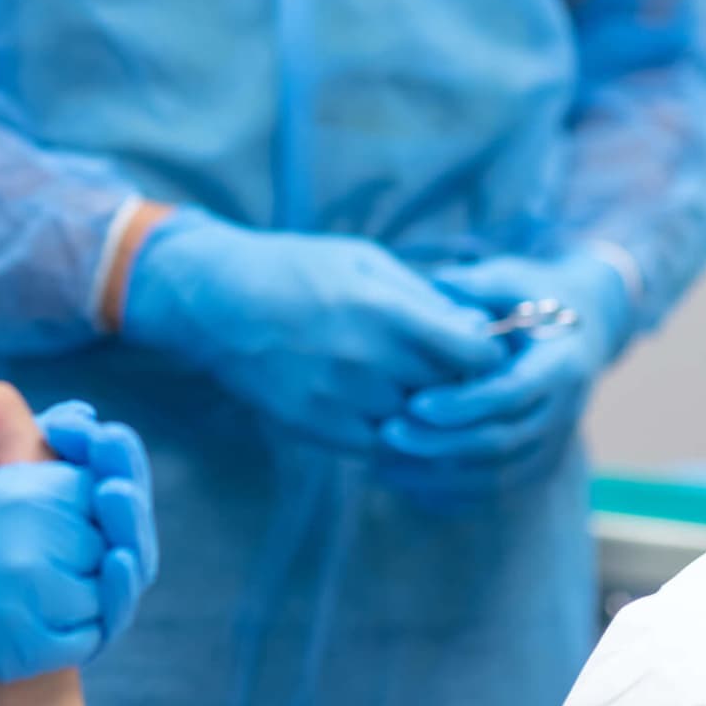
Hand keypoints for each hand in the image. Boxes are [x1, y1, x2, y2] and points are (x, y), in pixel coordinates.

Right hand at [119, 209, 505, 451]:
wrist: (218, 302)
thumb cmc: (296, 269)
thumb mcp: (364, 260)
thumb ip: (423, 296)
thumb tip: (477, 328)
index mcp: (383, 309)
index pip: (472, 353)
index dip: (487, 354)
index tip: (481, 349)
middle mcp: (365, 359)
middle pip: (449, 391)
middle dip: (456, 381)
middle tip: (448, 367)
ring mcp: (339, 399)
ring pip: (416, 422)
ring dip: (422, 408)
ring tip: (406, 382)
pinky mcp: (316, 427)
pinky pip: (378, 445)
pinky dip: (388, 431)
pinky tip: (379, 405)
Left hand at [377, 251, 634, 495]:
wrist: (582, 327)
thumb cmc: (531, 296)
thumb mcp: (509, 278)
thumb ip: (476, 285)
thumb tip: (435, 286)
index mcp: (560, 365)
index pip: (512, 393)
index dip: (464, 403)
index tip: (415, 404)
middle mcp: (563, 410)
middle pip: (502, 440)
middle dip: (442, 443)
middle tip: (386, 433)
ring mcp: (553, 442)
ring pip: (497, 475)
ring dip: (439, 475)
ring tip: (381, 463)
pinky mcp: (538, 463)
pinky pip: (495, 490)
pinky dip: (451, 493)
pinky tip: (404, 482)